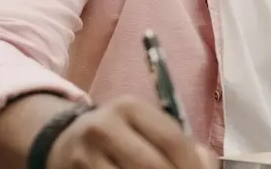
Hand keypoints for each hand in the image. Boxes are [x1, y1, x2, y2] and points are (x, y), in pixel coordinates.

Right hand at [49, 96, 216, 168]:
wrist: (66, 141)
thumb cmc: (121, 134)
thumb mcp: (146, 126)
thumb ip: (181, 144)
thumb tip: (205, 168)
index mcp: (130, 107)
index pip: (172, 139)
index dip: (191, 165)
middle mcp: (104, 128)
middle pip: (152, 166)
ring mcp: (84, 156)